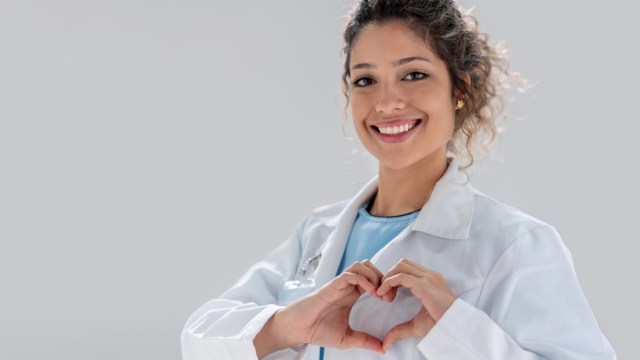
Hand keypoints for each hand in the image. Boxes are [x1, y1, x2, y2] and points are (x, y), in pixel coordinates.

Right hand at [255, 260, 384, 357]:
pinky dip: (363, 279)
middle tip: (387, 295)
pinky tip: (370, 291)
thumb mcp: (347, 338)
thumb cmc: (317, 330)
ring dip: (373, 275)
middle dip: (382, 278)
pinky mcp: (332, 285)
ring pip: (361, 266)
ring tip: (378, 293)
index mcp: (351, 295)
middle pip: (369, 267)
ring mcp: (339, 285)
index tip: (390, 300)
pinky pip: (350, 274)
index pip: (372, 280)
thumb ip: (365, 341)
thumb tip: (383, 348)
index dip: (384, 286)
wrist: (298, 329)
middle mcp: (346, 287)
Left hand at [376, 258, 455, 351]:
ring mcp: (428, 278)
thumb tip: (386, 344)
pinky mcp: (424, 285)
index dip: (393, 278)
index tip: (386, 295)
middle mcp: (429, 275)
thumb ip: (400, 330)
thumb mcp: (416, 326)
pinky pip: (401, 276)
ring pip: (400, 266)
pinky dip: (389, 282)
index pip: (407, 269)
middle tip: (383, 295)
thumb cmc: (439, 325)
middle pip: (402, 264)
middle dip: (389, 276)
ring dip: (387, 278)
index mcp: (430, 280)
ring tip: (383, 295)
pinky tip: (384, 294)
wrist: (453, 327)